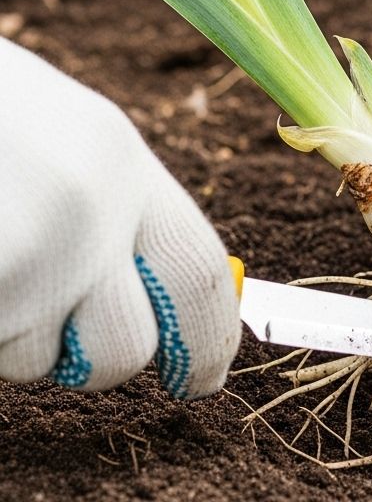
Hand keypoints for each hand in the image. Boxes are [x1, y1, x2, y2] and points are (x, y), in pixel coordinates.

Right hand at [0, 39, 238, 396]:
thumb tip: (168, 306)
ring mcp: (23, 255)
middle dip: (91, 360)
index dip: (209, 340)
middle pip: (125, 347)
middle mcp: (86, 210)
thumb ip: (122, 210)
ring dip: (10, 331)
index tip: (201, 378)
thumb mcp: (74, 135)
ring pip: (30, 361)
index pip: (199, 276)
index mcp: (124, 162)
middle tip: (58, 324)